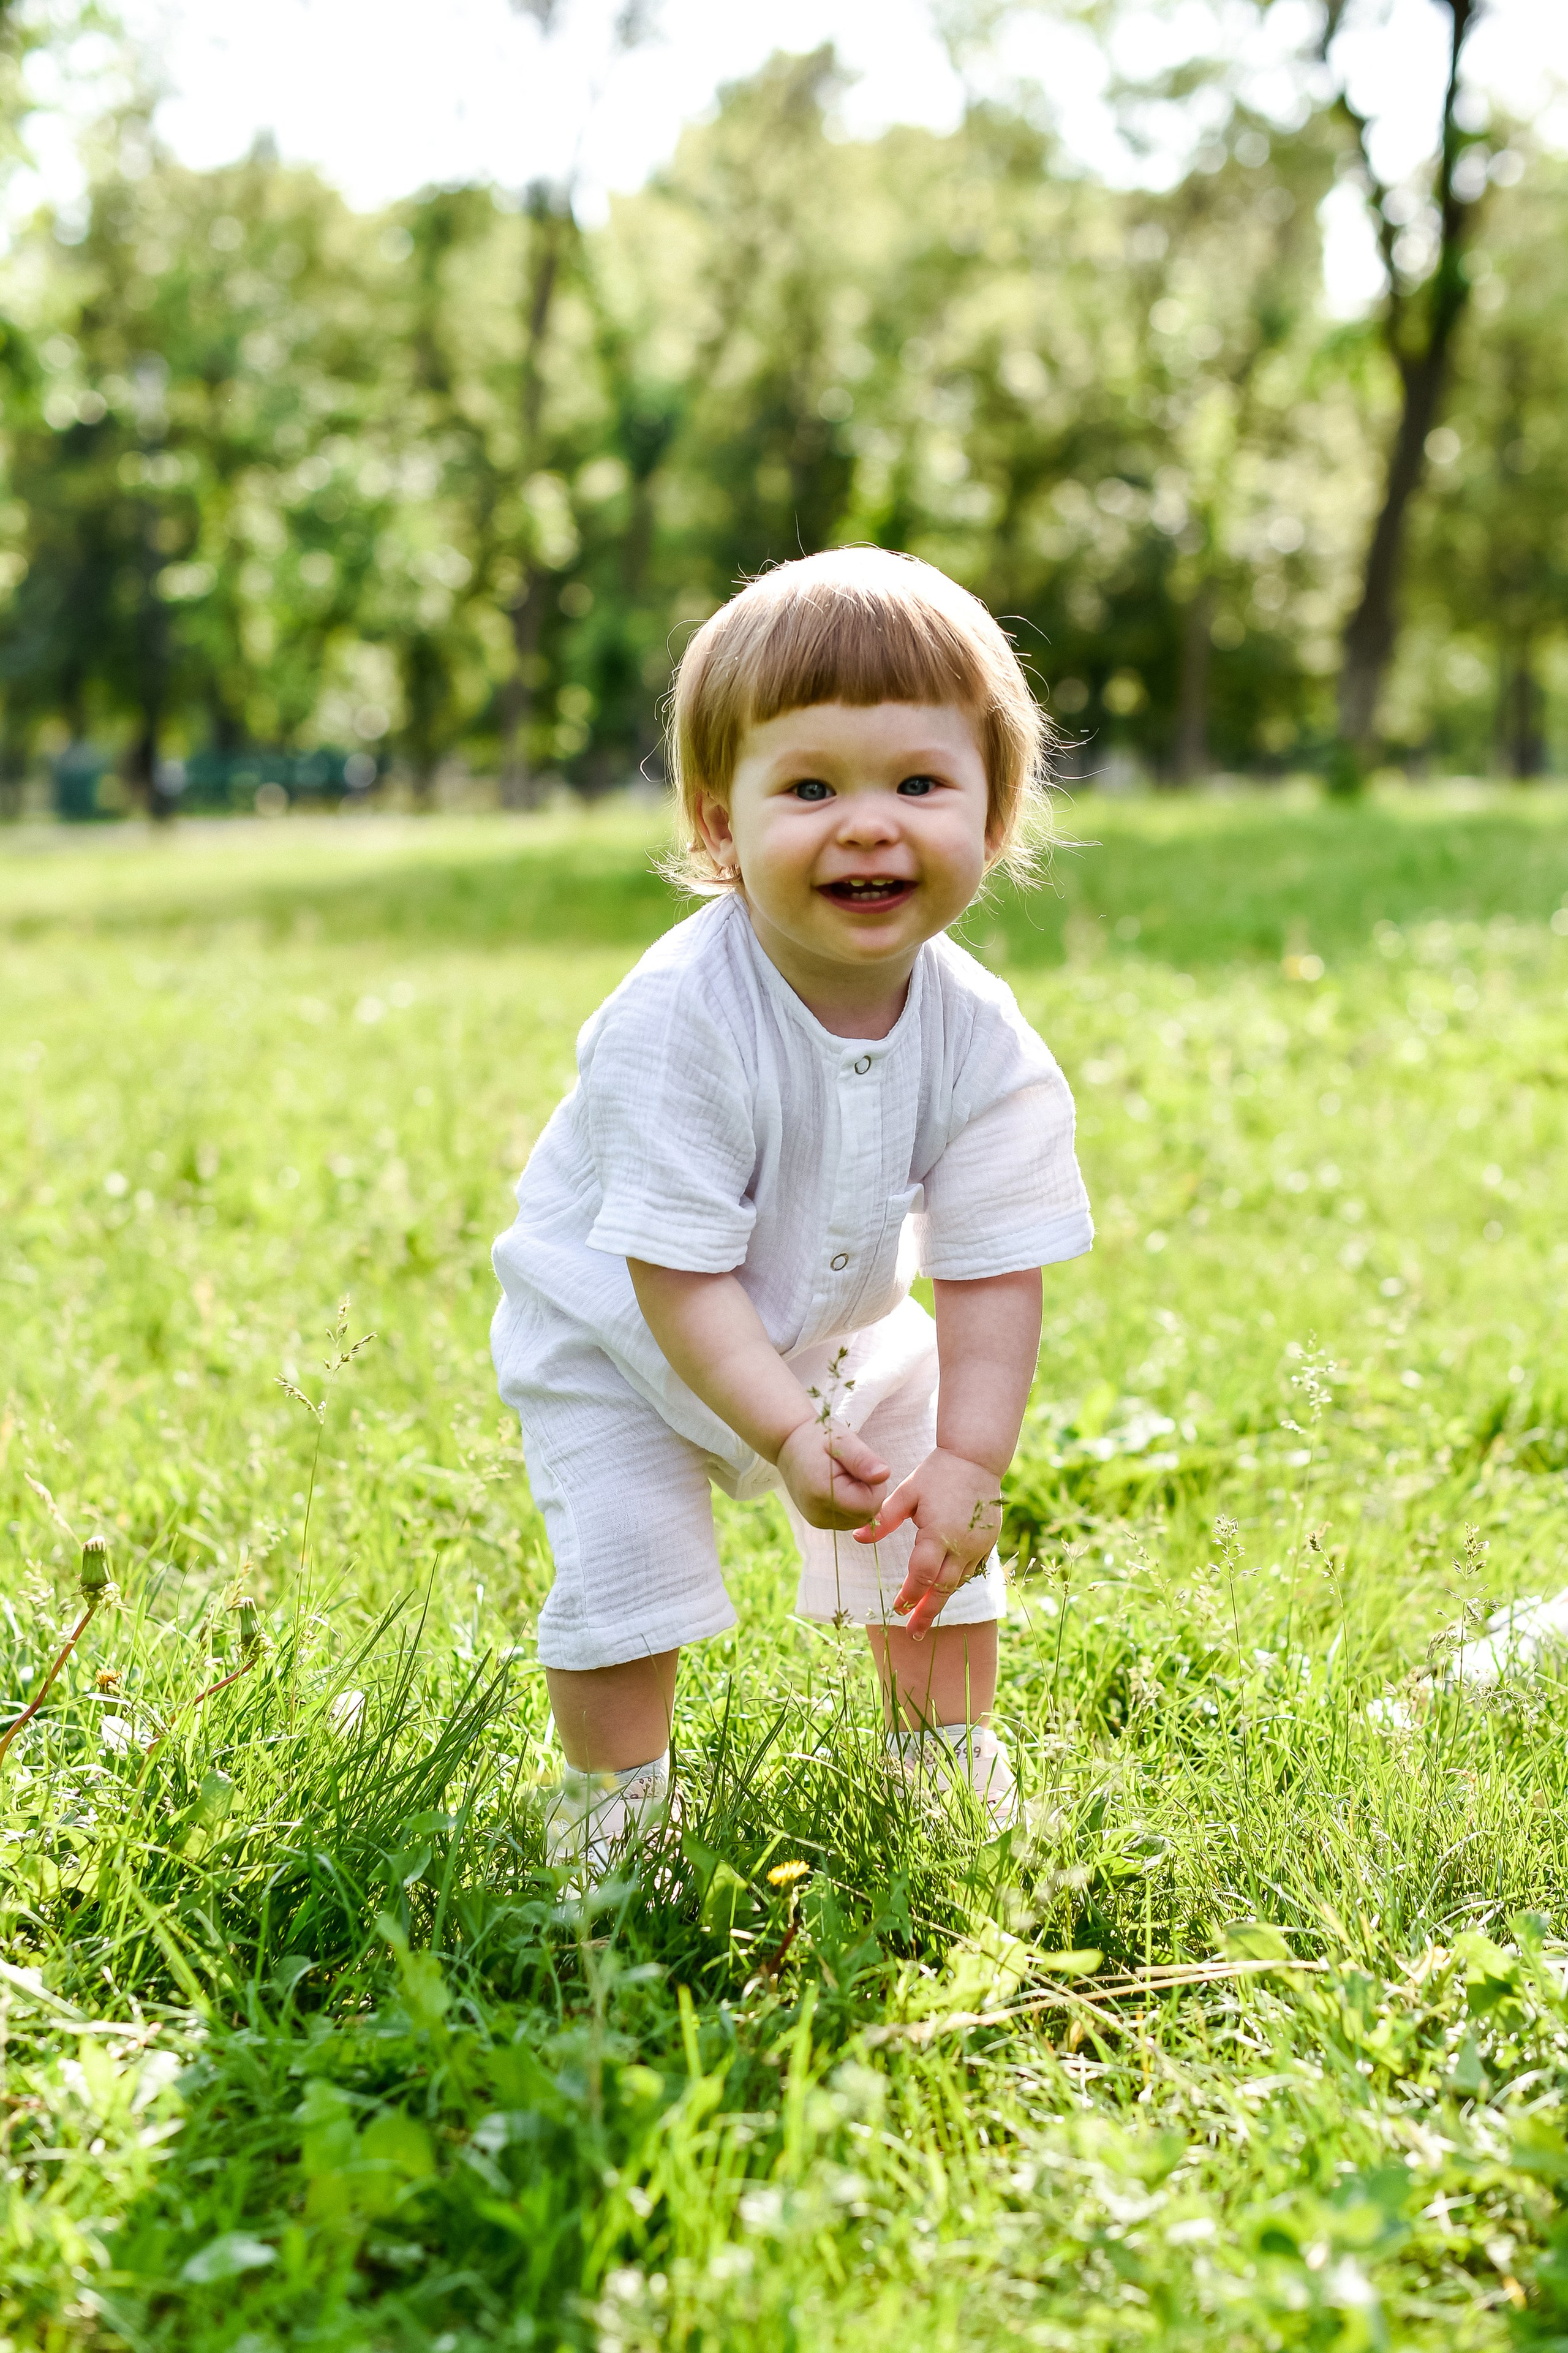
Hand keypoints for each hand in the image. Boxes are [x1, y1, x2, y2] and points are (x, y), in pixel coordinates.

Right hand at [776, 1419, 889, 1530]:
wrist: (787, 1444)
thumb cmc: (817, 1437)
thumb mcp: (841, 1440)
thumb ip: (863, 1459)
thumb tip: (884, 1475)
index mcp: (824, 1493)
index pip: (871, 1503)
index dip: (874, 1485)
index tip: (859, 1466)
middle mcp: (818, 1514)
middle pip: (867, 1513)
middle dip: (868, 1492)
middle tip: (850, 1469)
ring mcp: (818, 1521)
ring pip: (859, 1518)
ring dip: (859, 1498)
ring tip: (842, 1476)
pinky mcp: (818, 1522)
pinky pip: (849, 1519)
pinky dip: (850, 1504)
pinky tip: (838, 1486)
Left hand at [854, 1448, 1002, 1638]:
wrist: (976, 1458)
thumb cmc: (937, 1473)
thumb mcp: (906, 1493)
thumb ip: (883, 1519)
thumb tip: (858, 1537)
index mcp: (938, 1533)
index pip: (921, 1575)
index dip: (909, 1595)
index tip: (897, 1608)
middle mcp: (961, 1545)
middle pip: (943, 1589)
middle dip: (928, 1613)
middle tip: (915, 1634)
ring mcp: (978, 1545)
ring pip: (959, 1582)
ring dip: (942, 1599)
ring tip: (926, 1615)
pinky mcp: (988, 1541)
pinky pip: (972, 1570)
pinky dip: (957, 1581)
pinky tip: (945, 1589)